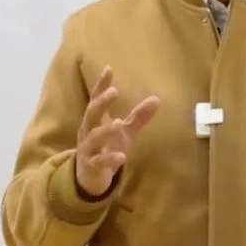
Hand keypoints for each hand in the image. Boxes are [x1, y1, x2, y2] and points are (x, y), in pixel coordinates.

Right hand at [76, 66, 159, 196]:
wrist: (89, 177)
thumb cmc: (107, 148)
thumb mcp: (125, 132)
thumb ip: (138, 117)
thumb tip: (157, 99)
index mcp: (96, 120)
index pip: (97, 98)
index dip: (102, 84)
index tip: (108, 69)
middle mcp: (88, 131)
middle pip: (91, 113)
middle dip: (101, 102)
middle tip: (114, 91)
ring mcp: (88, 149)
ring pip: (93, 137)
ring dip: (105, 131)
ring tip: (118, 123)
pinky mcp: (92, 167)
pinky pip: (99, 162)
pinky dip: (109, 159)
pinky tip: (122, 157)